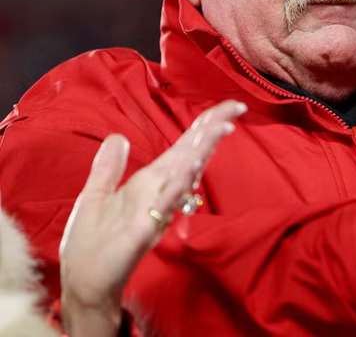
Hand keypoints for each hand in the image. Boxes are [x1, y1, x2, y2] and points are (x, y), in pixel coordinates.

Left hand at [59, 99, 246, 336]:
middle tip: (236, 108)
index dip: (204, 126)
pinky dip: (179, 184)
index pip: (183, 146)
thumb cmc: (93, 244)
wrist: (85, 282)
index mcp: (151, 180)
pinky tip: (190, 166)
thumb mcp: (97, 196)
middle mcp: (159, 191)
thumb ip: (109, 167)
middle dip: (212, 131)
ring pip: (184, 174)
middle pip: (191, 154)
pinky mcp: (145, 228)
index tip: (229, 106)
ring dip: (202, 152)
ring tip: (221, 128)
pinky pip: (166, 202)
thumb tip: (118, 137)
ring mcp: (156, 209)